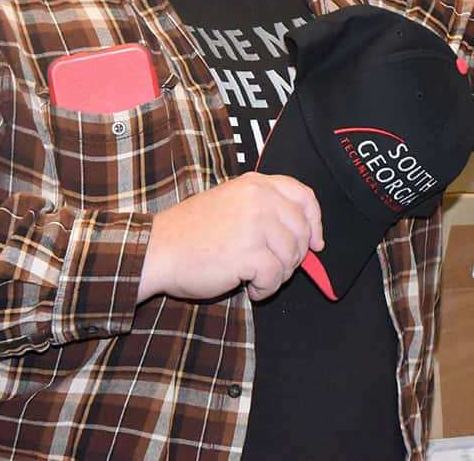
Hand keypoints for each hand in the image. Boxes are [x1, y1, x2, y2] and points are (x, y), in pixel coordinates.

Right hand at [137, 172, 323, 302]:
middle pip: (302, 231)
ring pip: (292, 256)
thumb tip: (305, 234)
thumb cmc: (191, 233)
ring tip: (255, 278)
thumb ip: (265, 208)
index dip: (315, 221)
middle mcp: (259, 199)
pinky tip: (249, 287)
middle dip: (294, 257)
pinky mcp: (250, 253)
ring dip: (278, 275)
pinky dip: (266, 288)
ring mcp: (256, 224)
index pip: (304, 196)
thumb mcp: (231, 203)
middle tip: (274, 269)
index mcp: (256, 184)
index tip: (316, 242)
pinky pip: (276, 276)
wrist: (157, 250)